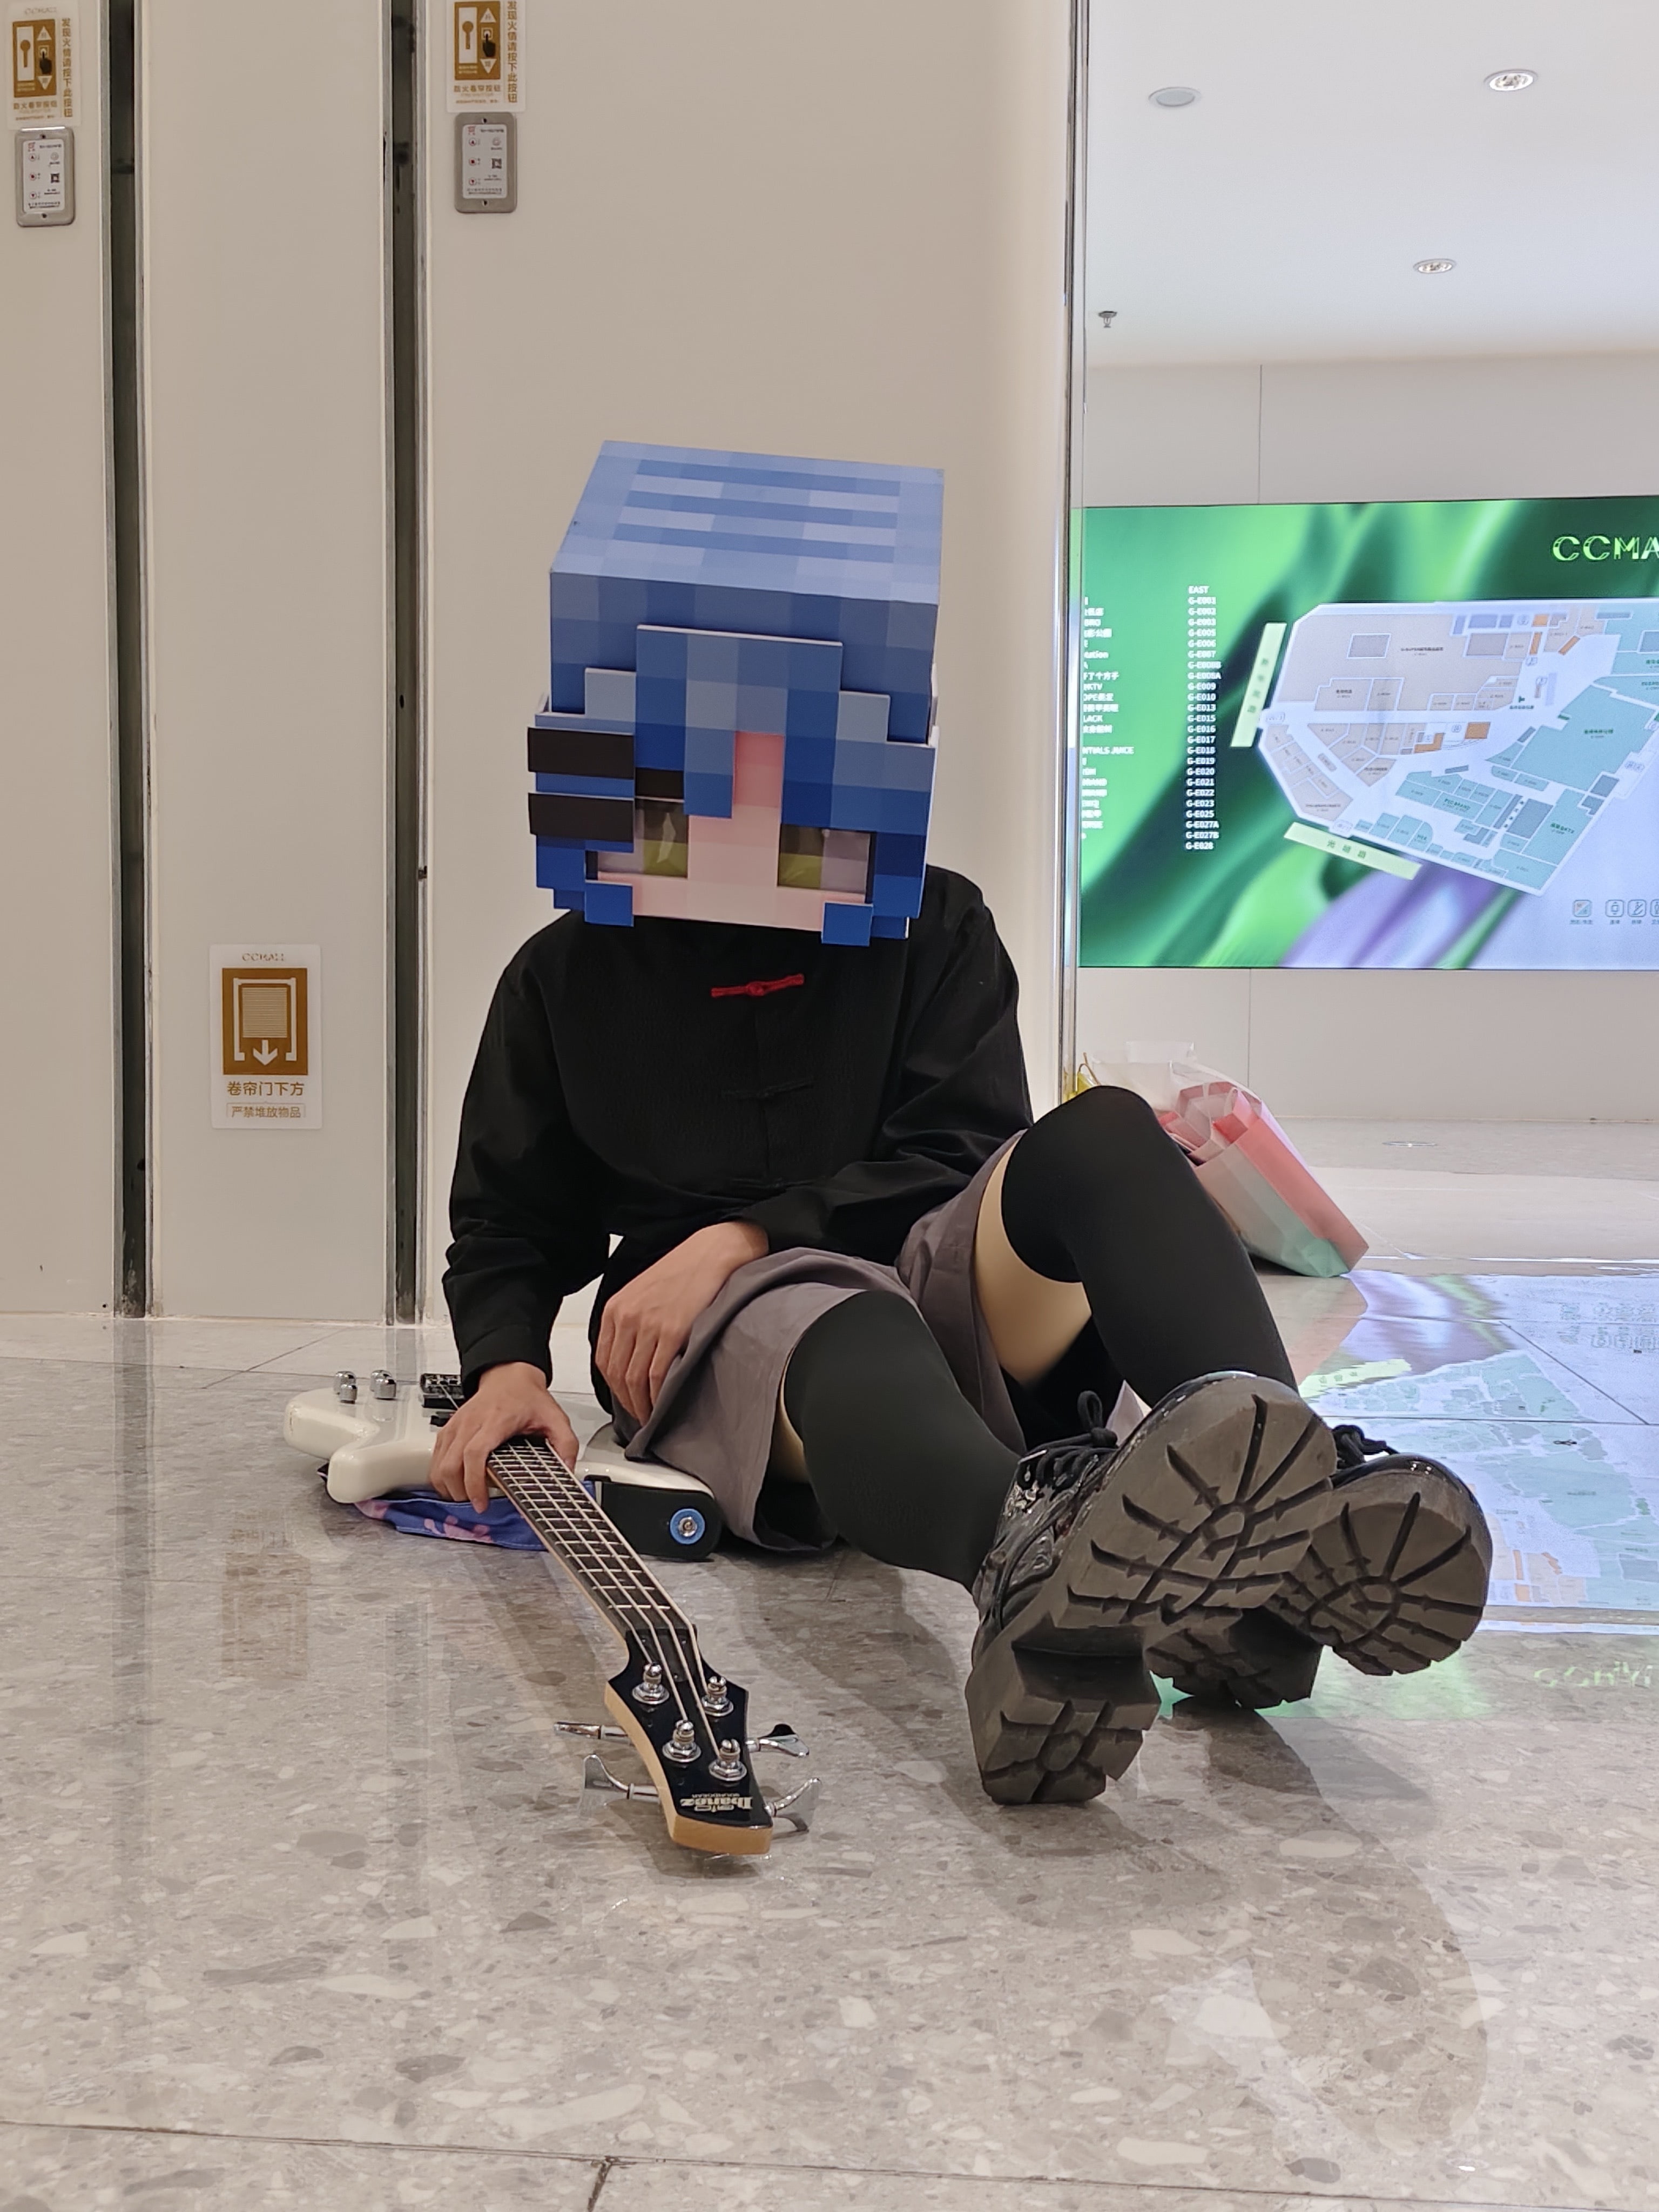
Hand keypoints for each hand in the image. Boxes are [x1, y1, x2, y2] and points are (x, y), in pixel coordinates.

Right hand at [429, 1362, 579, 1512]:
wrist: (509, 1375)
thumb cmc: (526, 1397)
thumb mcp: (555, 1417)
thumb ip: (566, 1444)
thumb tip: (567, 1469)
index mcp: (496, 1421)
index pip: (475, 1453)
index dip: (474, 1482)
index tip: (480, 1501)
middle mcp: (471, 1423)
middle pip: (451, 1464)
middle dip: (459, 1491)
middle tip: (475, 1504)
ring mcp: (456, 1425)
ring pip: (438, 1463)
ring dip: (447, 1486)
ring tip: (465, 1497)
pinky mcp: (448, 1429)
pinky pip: (435, 1457)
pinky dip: (440, 1475)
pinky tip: (453, 1484)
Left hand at [596, 1220, 766, 1423]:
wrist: (712, 1253)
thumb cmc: (684, 1271)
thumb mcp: (644, 1293)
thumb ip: (632, 1322)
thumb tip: (632, 1359)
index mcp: (616, 1308)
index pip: (604, 1360)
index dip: (613, 1388)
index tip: (624, 1402)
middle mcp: (627, 1317)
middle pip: (617, 1374)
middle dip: (627, 1403)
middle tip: (639, 1418)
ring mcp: (648, 1325)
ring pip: (634, 1379)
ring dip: (641, 1405)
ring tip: (653, 1417)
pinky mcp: (672, 1331)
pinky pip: (657, 1375)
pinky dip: (657, 1396)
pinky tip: (663, 1404)